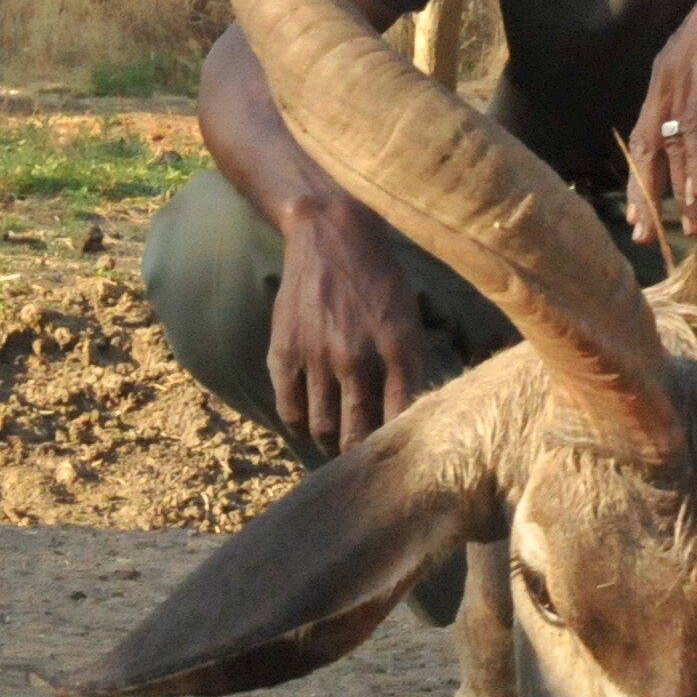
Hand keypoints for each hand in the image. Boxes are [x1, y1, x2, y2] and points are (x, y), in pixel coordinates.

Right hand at [266, 192, 432, 455]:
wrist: (331, 233)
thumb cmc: (379, 273)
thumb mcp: (410, 313)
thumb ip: (410, 360)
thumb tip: (408, 409)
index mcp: (399, 346)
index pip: (402, 416)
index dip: (398, 444)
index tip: (397, 459)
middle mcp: (358, 357)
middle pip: (359, 430)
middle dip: (360, 453)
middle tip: (361, 463)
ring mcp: (318, 356)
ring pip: (323, 425)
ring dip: (329, 440)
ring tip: (334, 443)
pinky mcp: (285, 350)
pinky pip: (289, 406)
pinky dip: (297, 422)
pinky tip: (306, 421)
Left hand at [627, 0, 696, 248]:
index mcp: (670, 78)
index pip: (648, 135)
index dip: (645, 176)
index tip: (645, 213)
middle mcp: (665, 78)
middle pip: (646, 146)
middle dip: (645, 193)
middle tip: (644, 235)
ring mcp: (683, 75)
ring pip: (669, 143)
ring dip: (675, 188)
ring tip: (683, 226)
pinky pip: (695, 126)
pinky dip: (694, 161)